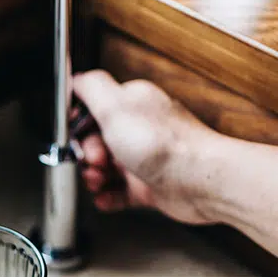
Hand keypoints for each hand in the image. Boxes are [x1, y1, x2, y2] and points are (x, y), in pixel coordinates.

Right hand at [73, 70, 222, 224]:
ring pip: (107, 169)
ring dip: (94, 177)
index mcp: (133, 105)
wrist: (200, 182)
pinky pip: (120, 192)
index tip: (77, 137)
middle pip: (98, 142)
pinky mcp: (151, 186)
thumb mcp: (116, 106)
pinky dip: (108, 197)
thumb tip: (77, 78)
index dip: (81, 127)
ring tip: (97, 182)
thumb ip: (92, 87)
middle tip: (95, 161)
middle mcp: (140, 130)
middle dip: (88, 155)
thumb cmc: (166, 146)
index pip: (94, 111)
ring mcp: (146, 159)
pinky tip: (103, 198)